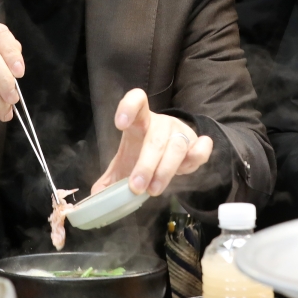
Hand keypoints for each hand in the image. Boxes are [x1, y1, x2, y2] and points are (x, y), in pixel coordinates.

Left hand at [91, 89, 212, 197]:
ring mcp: (181, 132)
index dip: (129, 108)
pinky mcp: (197, 144)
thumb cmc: (143, 153)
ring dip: (165, 170)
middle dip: (146, 165)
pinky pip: (202, 148)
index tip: (119, 125)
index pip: (137, 100)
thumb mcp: (125, 163)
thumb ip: (110, 179)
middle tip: (136, 187)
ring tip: (153, 190)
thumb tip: (95, 196)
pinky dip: (197, 156)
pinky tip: (187, 169)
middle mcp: (162, 123)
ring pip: (176, 147)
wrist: (170, 150)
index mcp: (140, 121)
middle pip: (155, 138)